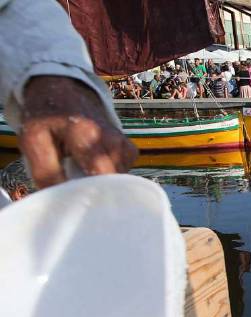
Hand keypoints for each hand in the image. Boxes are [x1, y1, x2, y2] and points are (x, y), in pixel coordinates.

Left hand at [18, 76, 137, 187]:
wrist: (65, 94)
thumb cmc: (47, 118)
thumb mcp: (33, 141)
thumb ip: (45, 172)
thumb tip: (62, 200)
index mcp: (87, 135)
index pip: (102, 175)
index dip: (92, 192)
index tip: (77, 197)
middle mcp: (112, 139)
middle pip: (112, 181)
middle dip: (95, 189)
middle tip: (75, 183)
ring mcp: (124, 144)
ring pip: (119, 179)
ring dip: (101, 181)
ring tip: (82, 170)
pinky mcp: (129, 149)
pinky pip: (124, 172)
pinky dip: (109, 174)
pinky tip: (93, 165)